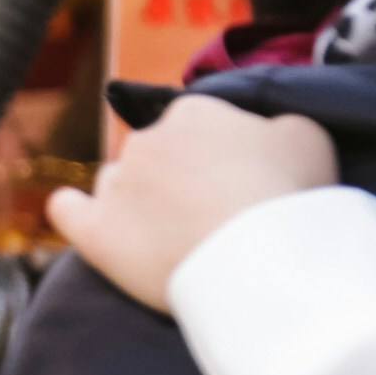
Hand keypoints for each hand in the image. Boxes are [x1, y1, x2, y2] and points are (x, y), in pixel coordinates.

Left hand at [47, 97, 334, 309]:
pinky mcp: (95, 232)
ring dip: (136, 198)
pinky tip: (75, 212)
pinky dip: (72, 210)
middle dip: (178, 178)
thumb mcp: (307, 137)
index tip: (236, 183)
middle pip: (157, 154)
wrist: (261, 261)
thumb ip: (276, 124)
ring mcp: (117, 185)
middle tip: (211, 215)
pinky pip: (68, 210)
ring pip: (118, 182)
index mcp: (195, 113)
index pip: (198, 125)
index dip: (218, 156)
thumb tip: (262, 128)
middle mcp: (147, 139)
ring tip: (167, 233)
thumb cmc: (290, 197)